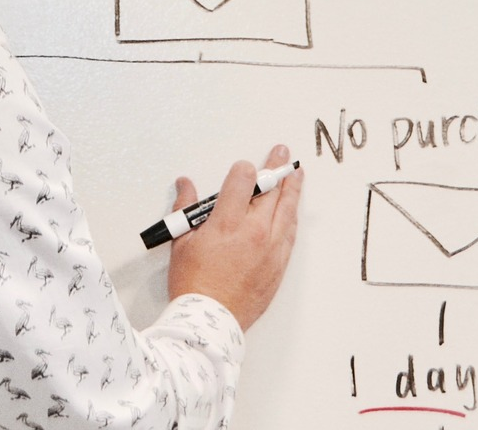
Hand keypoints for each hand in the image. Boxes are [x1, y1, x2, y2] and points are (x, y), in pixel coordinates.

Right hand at [165, 143, 302, 330]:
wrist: (210, 322)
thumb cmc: (193, 285)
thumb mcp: (181, 243)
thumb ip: (185, 209)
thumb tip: (185, 185)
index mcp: (228, 224)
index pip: (243, 180)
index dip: (244, 169)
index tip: (244, 167)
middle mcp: (254, 232)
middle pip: (272, 191)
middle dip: (276, 168)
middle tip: (282, 154)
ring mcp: (270, 249)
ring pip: (287, 210)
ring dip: (292, 189)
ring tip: (296, 175)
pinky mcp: (279, 266)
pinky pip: (291, 234)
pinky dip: (292, 218)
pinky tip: (293, 210)